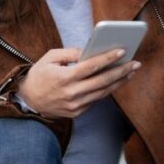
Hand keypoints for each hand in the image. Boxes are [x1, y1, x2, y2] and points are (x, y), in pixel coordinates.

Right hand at [17, 47, 139, 118]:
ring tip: (131, 72)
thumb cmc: (39, 75)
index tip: (122, 51)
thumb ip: (71, 53)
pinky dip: (107, 89)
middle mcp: (71, 93)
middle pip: (102, 81)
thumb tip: (90, 52)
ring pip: (103, 93)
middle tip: (136, 63)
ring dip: (119, 82)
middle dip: (121, 71)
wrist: (28, 101)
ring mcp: (75, 105)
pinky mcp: (77, 112)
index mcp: (64, 78)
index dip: (108, 58)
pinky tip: (116, 81)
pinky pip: (96, 99)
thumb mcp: (50, 58)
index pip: (91, 67)